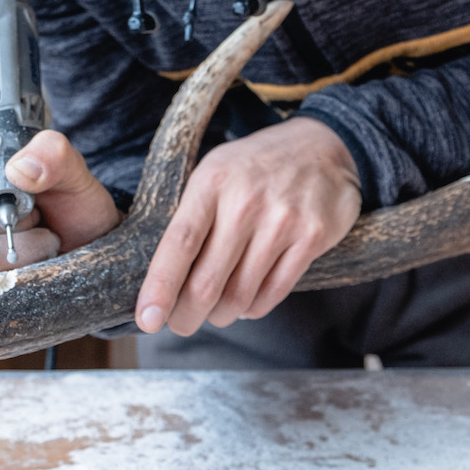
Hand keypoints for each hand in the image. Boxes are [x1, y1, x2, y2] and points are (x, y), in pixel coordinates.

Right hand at [0, 131, 121, 278]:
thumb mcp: (72, 170)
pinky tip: (38, 261)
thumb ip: (52, 154)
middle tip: (37, 213)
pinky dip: (24, 271)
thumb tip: (18, 170)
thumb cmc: (73, 202)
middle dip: (7, 219)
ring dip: (24, 247)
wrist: (91, 244)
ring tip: (44, 236)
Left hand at [135, 117, 360, 334]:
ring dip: (222, 314)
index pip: (179, 244)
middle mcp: (246, 201)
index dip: (160, 287)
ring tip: (217, 311)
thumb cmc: (255, 168)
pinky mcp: (312, 237)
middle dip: (187, 315)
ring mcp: (282, 220)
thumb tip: (161, 280)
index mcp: (212, 182)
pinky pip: (273, 293)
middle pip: (207, 282)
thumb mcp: (216, 174)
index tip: (148, 319)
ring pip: (240, 296)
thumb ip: (191, 218)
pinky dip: (253, 308)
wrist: (321, 145)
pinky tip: (246, 302)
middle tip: (181, 324)